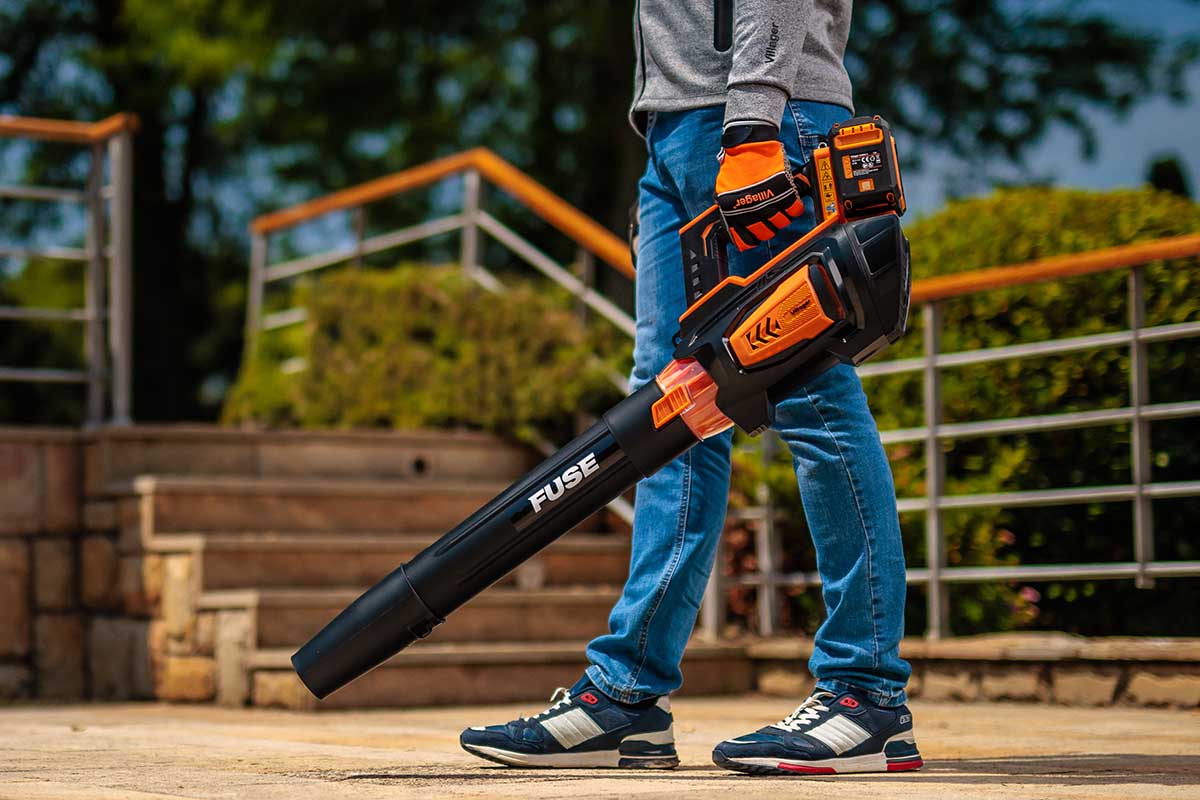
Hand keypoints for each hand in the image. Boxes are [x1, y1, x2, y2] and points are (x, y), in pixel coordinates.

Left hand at [715, 125, 804, 250]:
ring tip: (781, 210)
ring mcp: (769, 201)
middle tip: (770, 221)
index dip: (752, 240)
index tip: (756, 237)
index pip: (745, 239)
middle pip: (766, 234)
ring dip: (783, 219)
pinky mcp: (784, 191)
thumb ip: (731, 210)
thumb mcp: (725, 191)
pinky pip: (795, 210)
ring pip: (782, 223)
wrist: (748, 144)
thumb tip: (734, 226)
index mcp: (735, 212)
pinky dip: (795, 209)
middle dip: (769, 229)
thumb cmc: (736, 165)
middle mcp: (752, 210)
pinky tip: (791, 204)